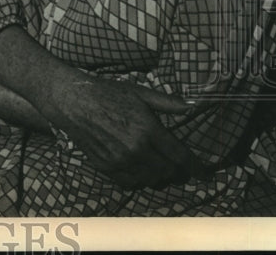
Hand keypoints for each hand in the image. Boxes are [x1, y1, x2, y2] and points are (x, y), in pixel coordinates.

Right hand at [45, 73, 201, 188]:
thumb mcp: (138, 92)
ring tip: (157, 166)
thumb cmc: (106, 93)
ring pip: (150, 179)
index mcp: (148, 129)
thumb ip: (167, 103)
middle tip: (176, 165)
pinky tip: (138, 168)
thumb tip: (192, 106)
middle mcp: (136, 148)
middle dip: (176, 170)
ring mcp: (120, 160)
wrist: (72, 100)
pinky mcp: (106, 166)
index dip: (195, 167)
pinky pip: (130, 182)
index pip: (180, 156)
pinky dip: (138, 179)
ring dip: (158, 175)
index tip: (203, 174)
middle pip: (167, 171)